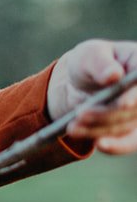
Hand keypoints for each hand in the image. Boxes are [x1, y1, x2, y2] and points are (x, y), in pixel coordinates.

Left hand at [46, 39, 136, 154]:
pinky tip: (100, 145)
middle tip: (80, 114)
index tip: (123, 104)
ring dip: (98, 128)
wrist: (81, 82)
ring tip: (72, 127)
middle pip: (133, 108)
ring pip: (124, 125)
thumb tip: (113, 75)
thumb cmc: (89, 63)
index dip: (135, 95)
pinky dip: (115, 146)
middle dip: (106, 114)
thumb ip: (100, 63)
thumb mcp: (89, 55)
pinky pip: (129, 142)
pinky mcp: (133, 129)